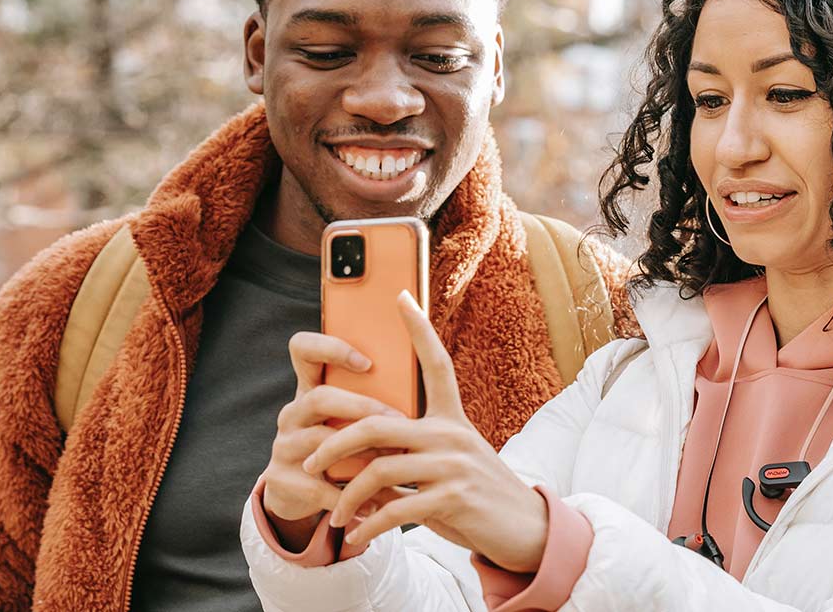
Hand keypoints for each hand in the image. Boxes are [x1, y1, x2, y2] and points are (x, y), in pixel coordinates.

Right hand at [260, 330, 409, 550]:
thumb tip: (426, 383)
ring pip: (320, 441)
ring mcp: (282, 445)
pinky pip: (315, 485)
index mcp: (310, 388)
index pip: (303, 348)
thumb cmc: (345, 446)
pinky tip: (373, 504)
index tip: (367, 362)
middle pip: (320, 397)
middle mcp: (292, 412)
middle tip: (399, 421)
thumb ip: (376, 398)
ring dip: (361, 452)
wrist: (302, 494)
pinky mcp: (278, 479)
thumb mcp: (353, 419)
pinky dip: (348, 496)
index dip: (330, 348)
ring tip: (394, 461)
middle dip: (362, 408)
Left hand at [302, 290, 549, 572]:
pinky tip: (357, 537)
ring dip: (348, 497)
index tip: (401, 296)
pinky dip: (369, 526)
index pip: (437, 363)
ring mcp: (453, 466)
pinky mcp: (453, 499)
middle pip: (378, 424)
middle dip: (334, 444)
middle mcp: (452, 435)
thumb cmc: (478, 494)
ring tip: (336, 515)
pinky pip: (395, 510)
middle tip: (309, 463)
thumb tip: (361, 455)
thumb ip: (415, 451)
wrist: (523, 528)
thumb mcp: (452, 462)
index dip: (419, 328)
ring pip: (379, 470)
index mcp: (453, 419)